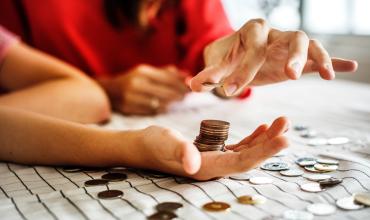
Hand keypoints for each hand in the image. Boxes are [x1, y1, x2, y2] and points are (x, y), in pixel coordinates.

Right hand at [102, 65, 188, 114]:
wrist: (110, 91)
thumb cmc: (135, 80)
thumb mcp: (148, 72)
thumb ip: (168, 73)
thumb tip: (187, 76)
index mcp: (143, 72)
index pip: (167, 79)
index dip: (181, 85)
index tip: (190, 89)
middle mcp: (136, 83)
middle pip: (165, 92)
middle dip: (178, 96)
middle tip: (186, 98)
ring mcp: (131, 97)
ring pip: (159, 104)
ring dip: (171, 105)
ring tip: (177, 104)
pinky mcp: (128, 108)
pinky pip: (150, 111)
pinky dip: (160, 110)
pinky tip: (165, 108)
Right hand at [138, 116, 288, 179]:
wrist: (144, 146)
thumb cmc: (153, 144)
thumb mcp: (166, 143)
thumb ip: (180, 152)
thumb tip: (192, 164)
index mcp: (207, 168)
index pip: (242, 162)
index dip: (264, 152)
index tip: (284, 139)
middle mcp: (215, 167)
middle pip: (250, 158)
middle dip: (271, 143)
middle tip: (287, 125)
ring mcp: (215, 160)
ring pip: (247, 152)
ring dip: (266, 139)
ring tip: (281, 123)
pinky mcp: (213, 152)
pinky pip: (238, 147)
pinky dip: (253, 138)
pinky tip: (263, 129)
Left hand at [190, 19, 357, 95]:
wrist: (236, 56)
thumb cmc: (226, 59)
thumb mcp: (216, 66)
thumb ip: (208, 75)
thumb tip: (193, 85)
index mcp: (251, 32)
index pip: (252, 49)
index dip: (242, 71)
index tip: (231, 92)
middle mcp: (273, 33)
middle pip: (290, 37)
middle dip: (291, 55)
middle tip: (289, 76)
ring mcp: (287, 44)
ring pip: (308, 43)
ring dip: (316, 57)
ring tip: (325, 75)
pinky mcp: (296, 57)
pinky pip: (318, 56)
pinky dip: (332, 61)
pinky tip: (349, 67)